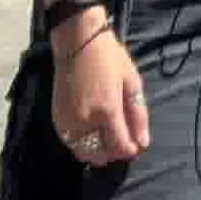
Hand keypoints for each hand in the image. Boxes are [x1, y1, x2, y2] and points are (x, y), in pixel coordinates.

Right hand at [52, 19, 148, 167]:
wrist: (78, 44)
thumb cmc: (109, 59)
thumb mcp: (131, 82)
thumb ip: (138, 115)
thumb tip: (142, 143)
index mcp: (107, 111)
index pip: (119, 148)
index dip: (130, 150)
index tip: (135, 145)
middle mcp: (85, 122)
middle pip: (101, 156)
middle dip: (114, 152)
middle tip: (122, 138)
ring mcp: (68, 123)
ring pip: (84, 154)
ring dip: (98, 151)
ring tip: (108, 136)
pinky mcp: (58, 121)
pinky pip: (72, 144)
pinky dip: (83, 144)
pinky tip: (93, 130)